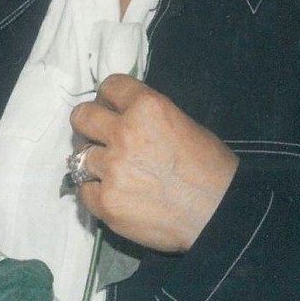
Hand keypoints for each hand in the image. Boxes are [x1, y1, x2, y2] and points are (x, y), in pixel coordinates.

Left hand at [69, 75, 237, 252]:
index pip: (110, 86)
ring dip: (95, 162)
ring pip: (80, 156)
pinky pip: (83, 190)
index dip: (109, 97)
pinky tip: (115, 195)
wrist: (219, 214)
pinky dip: (96, 192)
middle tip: (99, 137)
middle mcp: (124, 133)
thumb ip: (148, 118)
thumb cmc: (211, 168)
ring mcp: (112, 170)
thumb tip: (123, 118)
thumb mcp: (184, 124)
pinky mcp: (106, 202)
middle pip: (82, 116)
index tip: (111, 108)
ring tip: (114, 173)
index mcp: (147, 107)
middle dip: (89, 124)